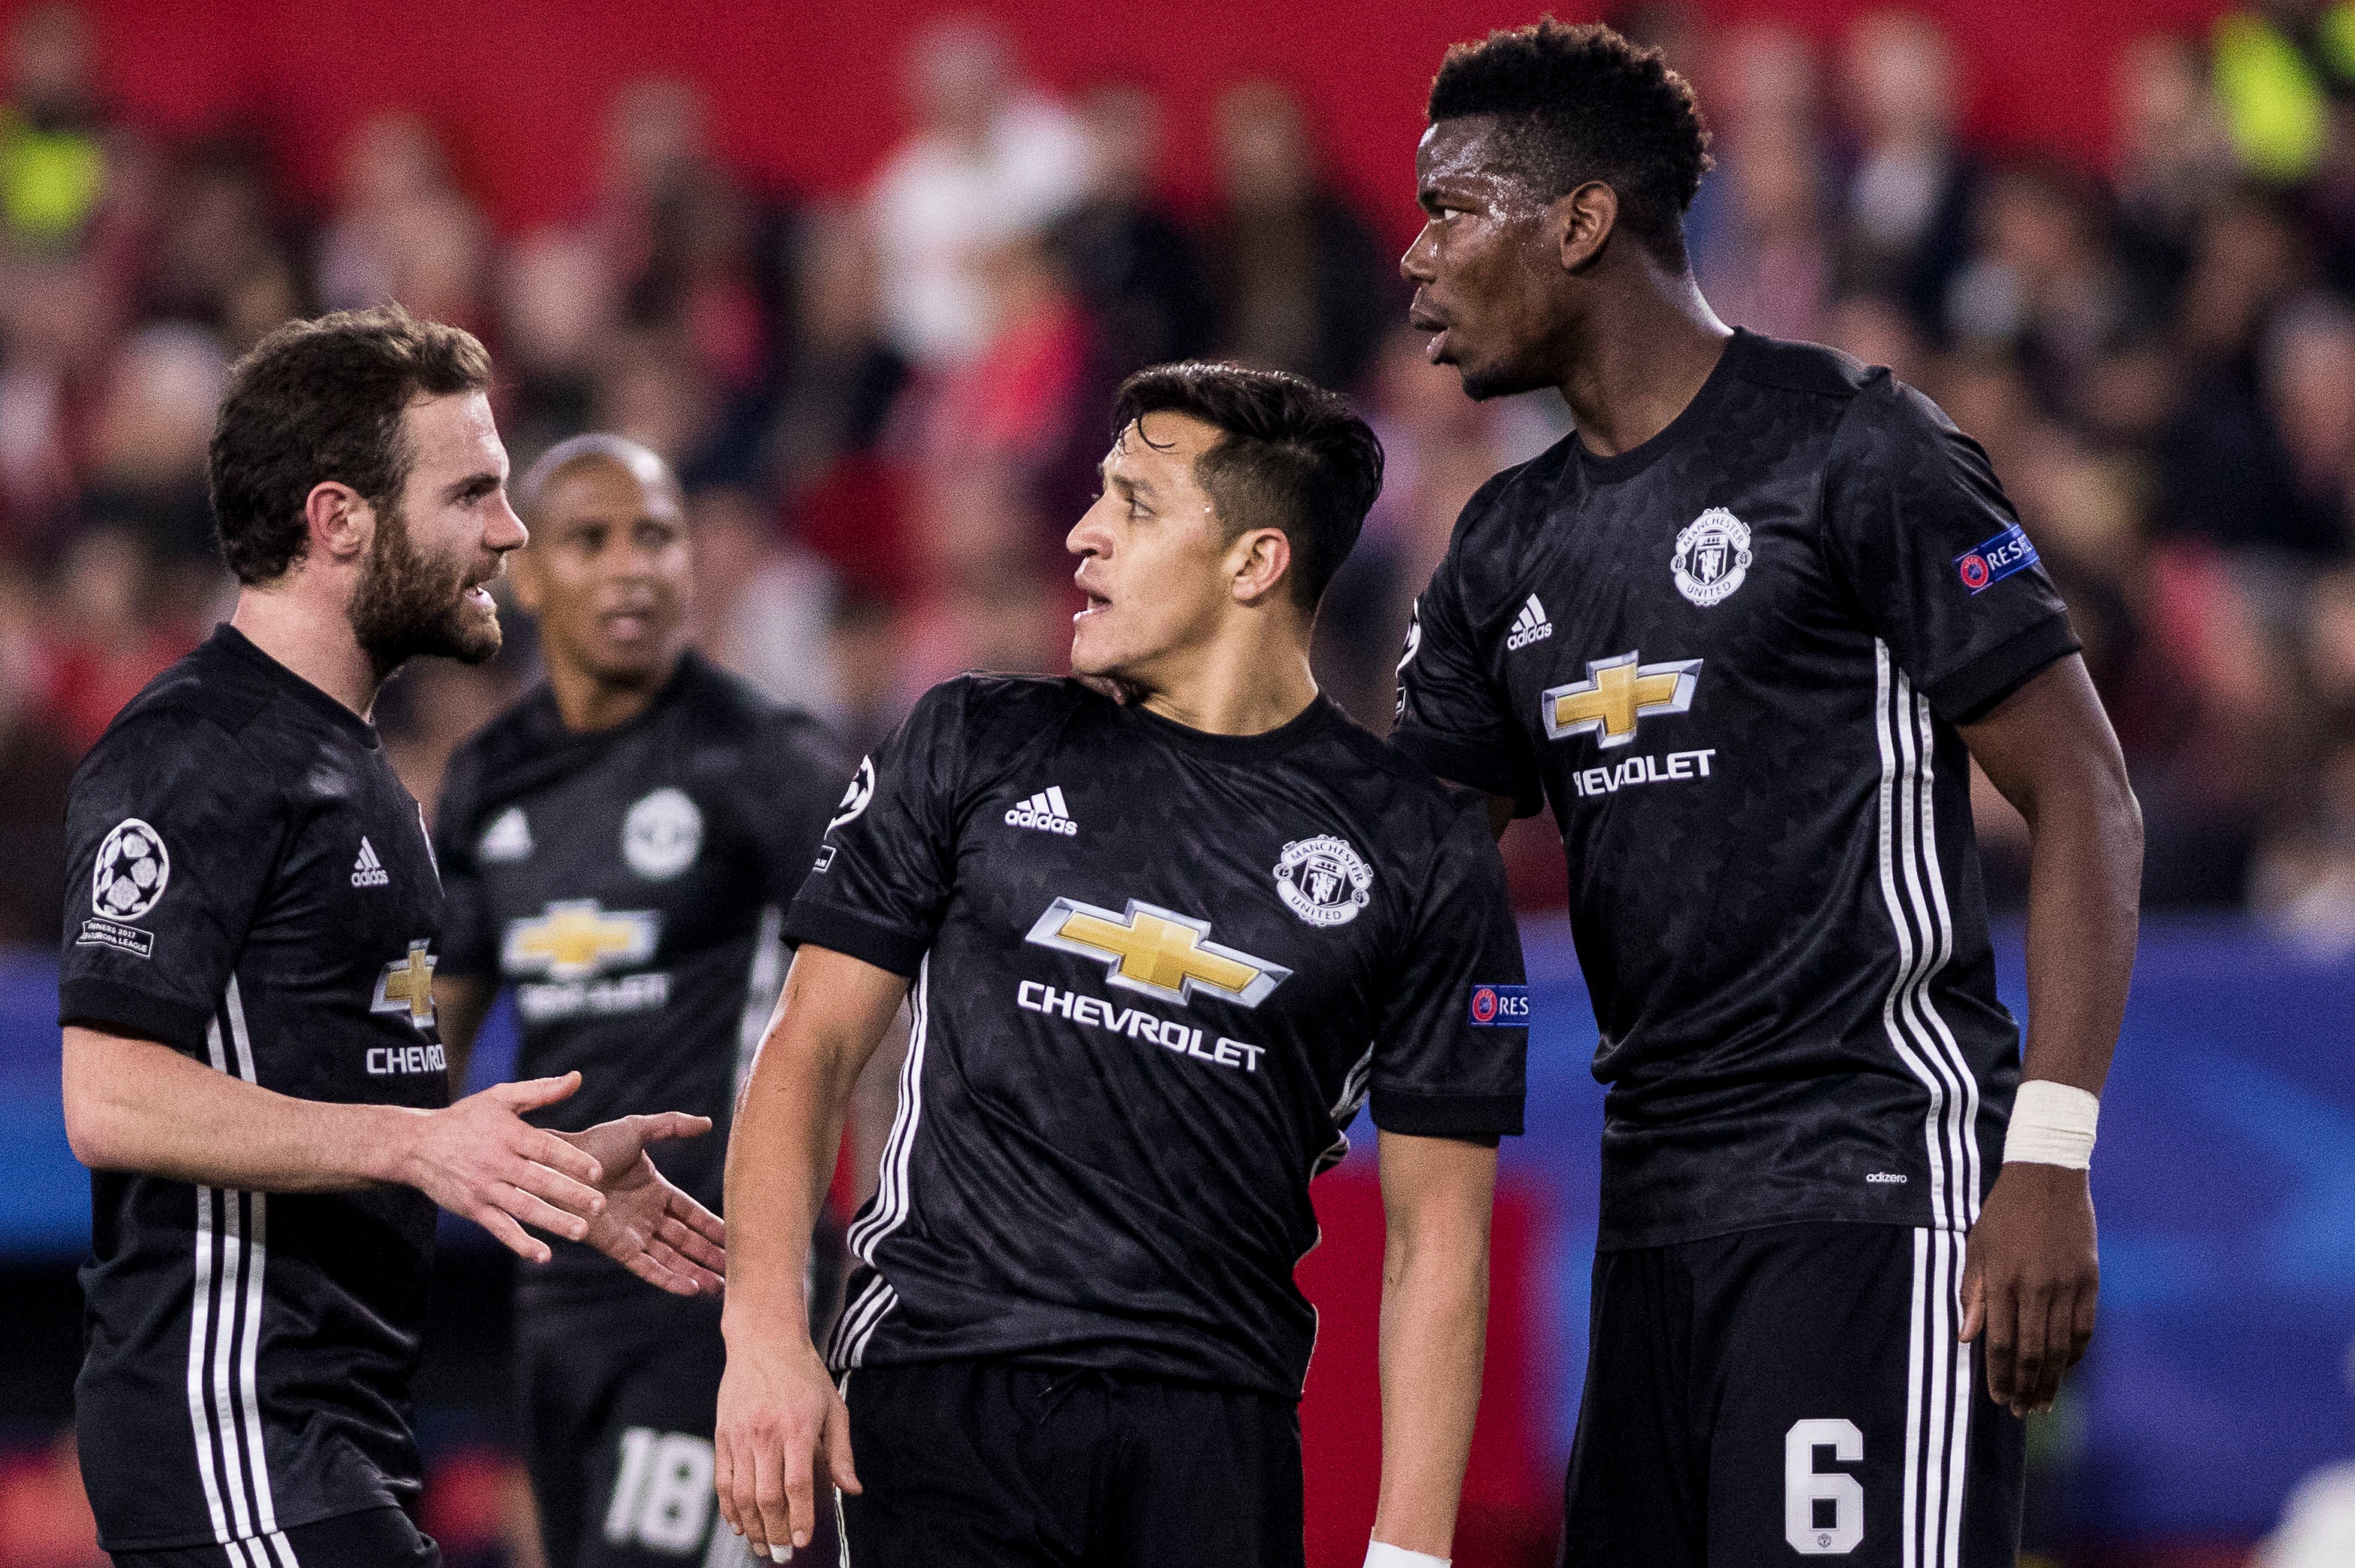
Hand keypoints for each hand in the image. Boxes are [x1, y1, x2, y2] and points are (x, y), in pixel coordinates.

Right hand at [397, 1073, 604, 1262]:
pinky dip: (520, 1243)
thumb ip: (541, 1090)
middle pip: (539, 1181)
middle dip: (570, 1194)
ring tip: (581, 1231)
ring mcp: (484, 1188)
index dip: (571, 1160)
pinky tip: (543, 1256)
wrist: (416, 1145)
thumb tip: (577, 1078)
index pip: (545, 1148)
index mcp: (508, 1134)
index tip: (598, 1172)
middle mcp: (496, 1162)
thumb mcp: (500, 1097)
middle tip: (600, 1205)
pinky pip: (500, 1228)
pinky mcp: (473, 1209)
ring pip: (523, 1208)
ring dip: (553, 1222)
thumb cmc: (466, 1118)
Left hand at [557, 1113, 728, 1296]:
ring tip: (721, 1287)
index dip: (713, 1226)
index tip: (736, 1238)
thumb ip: (672, 1125)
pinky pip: (648, 1266)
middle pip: (687, 1241)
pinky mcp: (618, 1247)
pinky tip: (691, 1287)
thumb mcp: (638, 1129)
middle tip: (736, 1271)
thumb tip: (707, 1123)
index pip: (692, 1213)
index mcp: (655, 1190)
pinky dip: (669, 1278)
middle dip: (711, 1256)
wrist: (557, 1164)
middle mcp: (646, 1216)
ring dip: (696, 1272)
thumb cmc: (592, 1144)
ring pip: (672, 1258)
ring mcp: (633, 1233)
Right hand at [715, 1336, 859, 1559]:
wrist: (764, 1341)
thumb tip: (852, 1490)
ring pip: (741, 1494)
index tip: (802, 1541)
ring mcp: (740, 1436)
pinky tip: (738, 1525)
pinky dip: (728, 1508)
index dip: (799, 1518)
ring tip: (761, 1547)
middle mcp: (766, 1434)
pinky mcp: (722, 1435)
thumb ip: (841, 1452)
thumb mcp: (833, 1408)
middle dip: (774, 1531)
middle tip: (781, 1555)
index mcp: (797, 1428)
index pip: (797, 1485)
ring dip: (751, 1526)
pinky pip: (722, 1480)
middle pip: (766, 1496)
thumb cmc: (805, 1375)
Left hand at [1960, 1161, 2098, 1416]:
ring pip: (2060, 1347)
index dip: (1999, 1375)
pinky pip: (2084, 1329)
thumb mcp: (1977, 1247)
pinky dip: (2075, 1354)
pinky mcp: (2090, 1281)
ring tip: (2043, 1404)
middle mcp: (2037, 1288)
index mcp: (2004, 1280)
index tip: (1998, 1399)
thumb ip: (1973, 1293)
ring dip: (2051, 1380)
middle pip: (2032, 1352)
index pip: (2000, 1341)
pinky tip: (2065, 1370)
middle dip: (2025, 1387)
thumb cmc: (2004, 1213)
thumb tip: (1967, 1338)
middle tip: (2021, 1412)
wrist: (2047, 1177)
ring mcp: (2067, 1286)